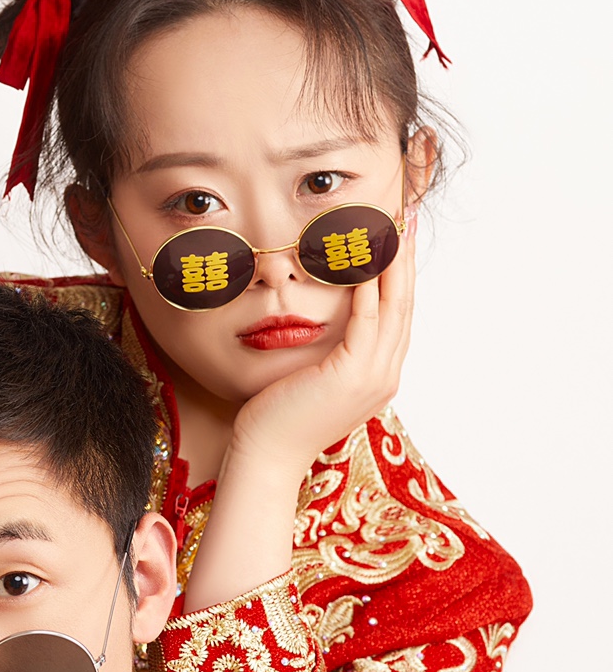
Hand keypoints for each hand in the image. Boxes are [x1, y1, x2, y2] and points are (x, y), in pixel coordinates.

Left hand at [185, 226, 415, 610]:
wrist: (266, 455)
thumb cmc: (279, 417)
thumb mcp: (312, 378)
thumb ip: (330, 352)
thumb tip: (328, 321)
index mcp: (379, 376)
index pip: (398, 314)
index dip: (401, 274)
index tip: (400, 235)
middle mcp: (385, 375)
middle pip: (404, 305)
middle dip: (405, 258)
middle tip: (406, 216)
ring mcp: (373, 377)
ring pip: (393, 308)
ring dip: (392, 263)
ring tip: (391, 224)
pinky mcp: (351, 375)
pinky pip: (367, 321)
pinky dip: (369, 288)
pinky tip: (366, 259)